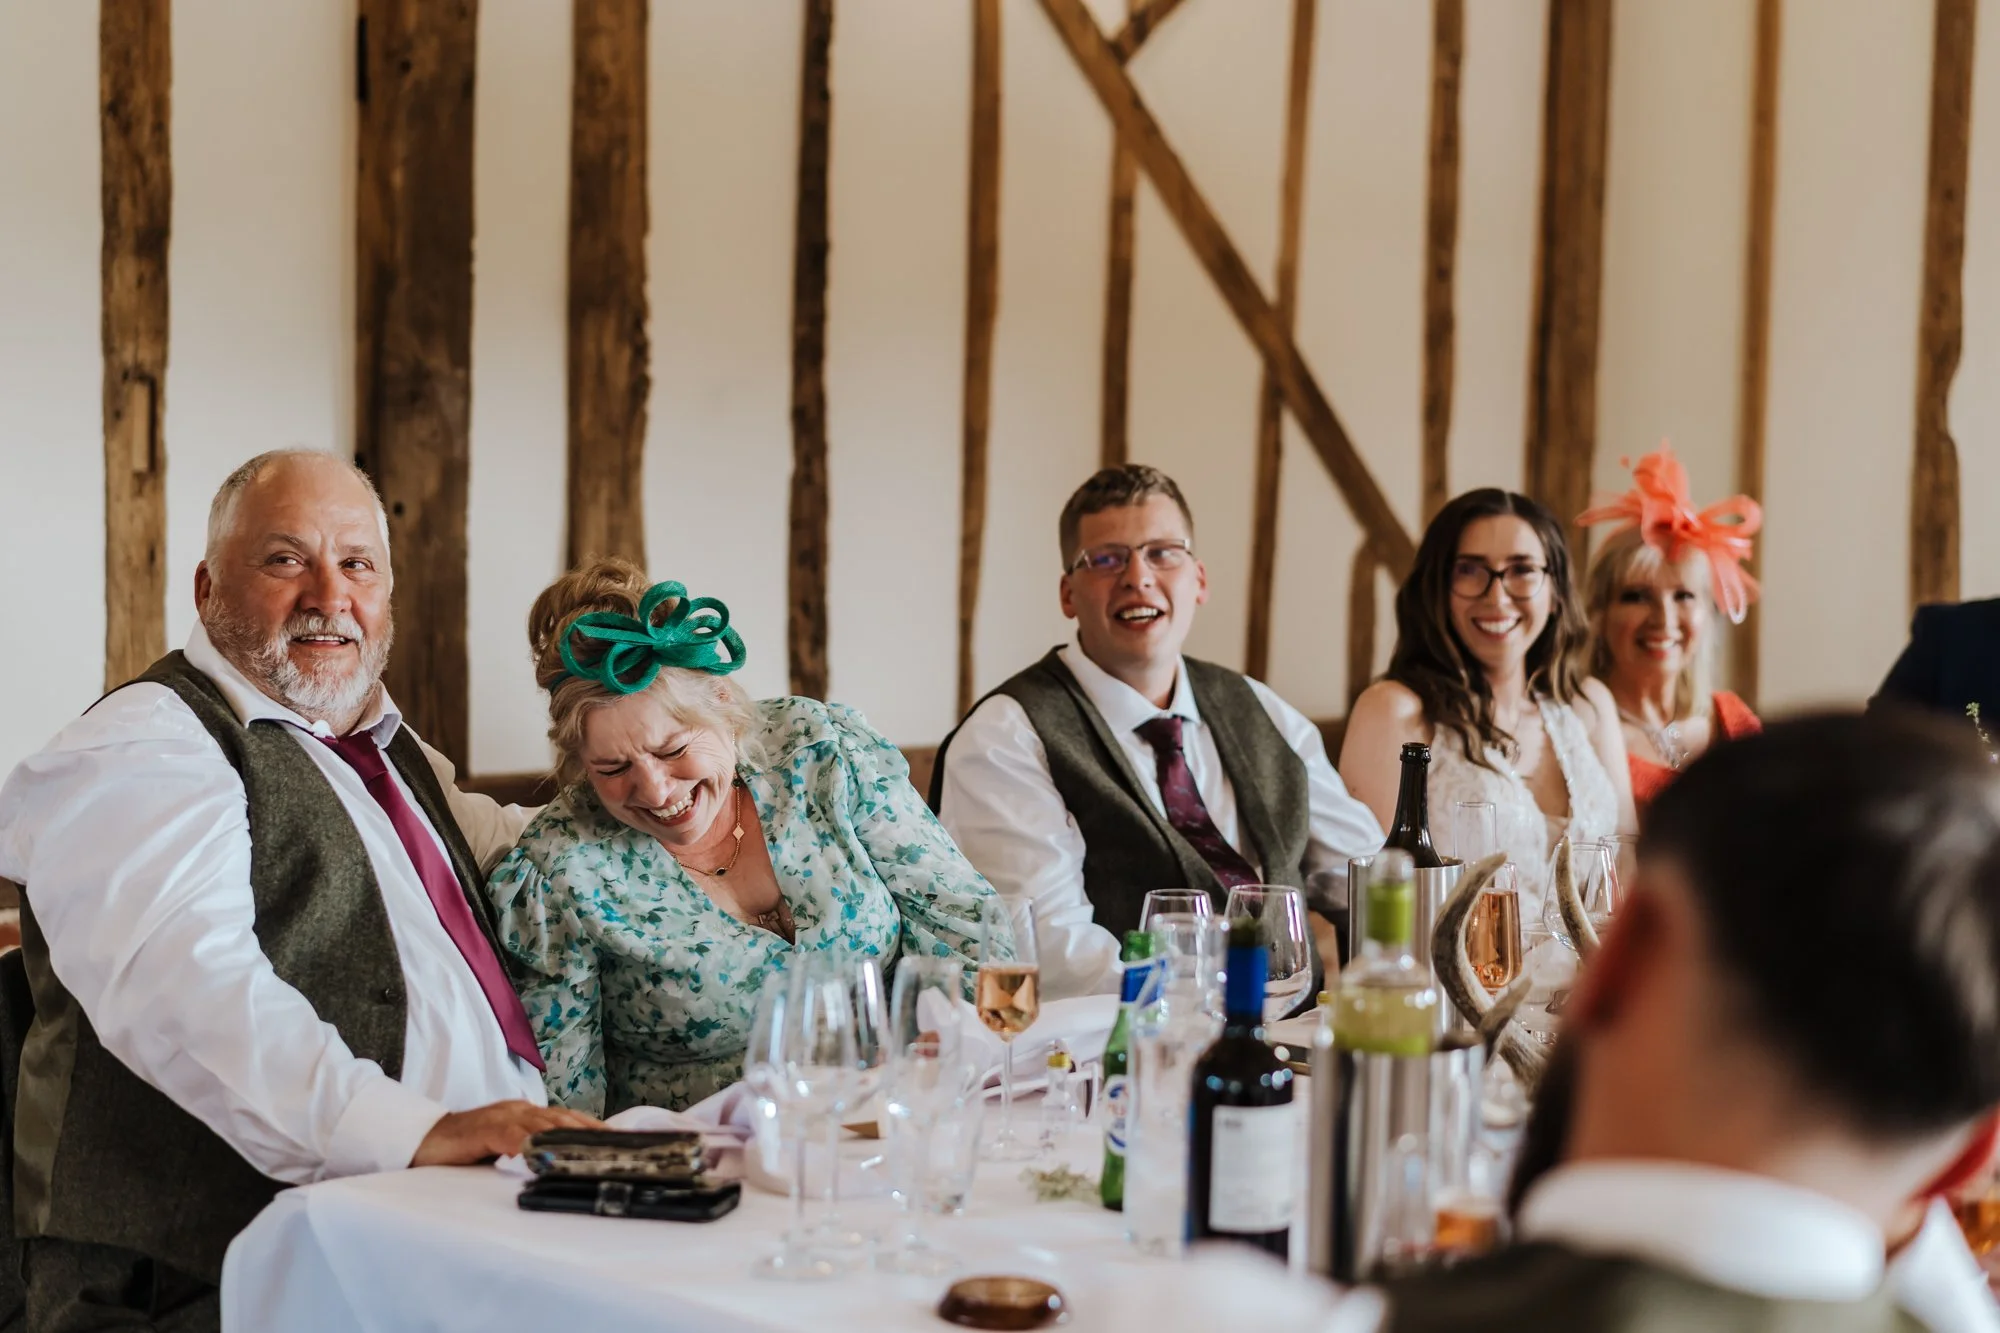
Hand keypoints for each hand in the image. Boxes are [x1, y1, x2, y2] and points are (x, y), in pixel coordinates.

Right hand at [410, 1100, 603, 1166]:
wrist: (425, 1140)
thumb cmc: (468, 1148)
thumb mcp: (506, 1147)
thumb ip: (531, 1150)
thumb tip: (559, 1164)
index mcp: (526, 1114)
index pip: (566, 1119)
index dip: (591, 1129)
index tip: (617, 1141)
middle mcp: (518, 1110)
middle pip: (562, 1118)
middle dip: (590, 1131)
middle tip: (614, 1146)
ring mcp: (501, 1117)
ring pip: (541, 1124)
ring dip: (567, 1136)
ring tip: (590, 1148)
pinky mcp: (483, 1129)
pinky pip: (510, 1135)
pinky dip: (528, 1144)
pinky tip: (543, 1154)